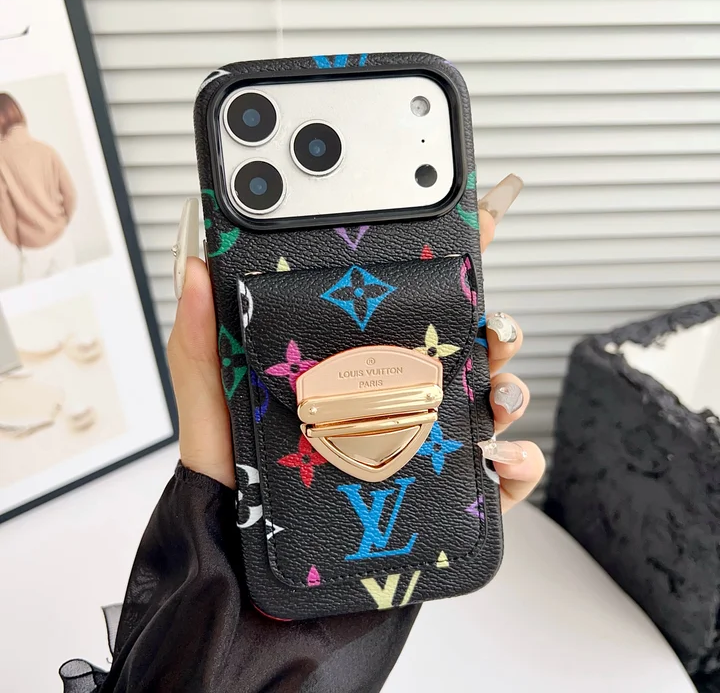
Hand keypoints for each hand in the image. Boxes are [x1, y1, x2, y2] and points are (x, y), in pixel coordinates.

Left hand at [167, 183, 545, 509]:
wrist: (248, 553)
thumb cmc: (237, 477)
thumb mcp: (213, 403)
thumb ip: (201, 341)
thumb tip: (197, 269)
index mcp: (357, 365)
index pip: (414, 307)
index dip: (453, 265)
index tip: (482, 224)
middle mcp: (400, 398)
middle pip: (468, 349)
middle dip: (496, 329)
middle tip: (492, 327)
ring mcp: (427, 444)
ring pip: (494, 401)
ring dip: (512, 387)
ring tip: (497, 391)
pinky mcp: (447, 495)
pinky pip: (503, 473)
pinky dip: (521, 459)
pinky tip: (503, 455)